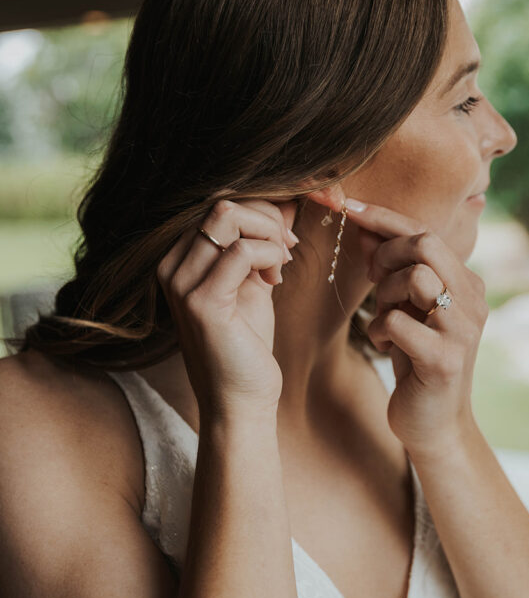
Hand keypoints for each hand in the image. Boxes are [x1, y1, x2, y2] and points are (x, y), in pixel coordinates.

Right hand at [156, 198, 298, 421]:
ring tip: (282, 264)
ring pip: (228, 216)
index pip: (218, 204)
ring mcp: (181, 283)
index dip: (260, 210)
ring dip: (270, 234)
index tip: (285, 240)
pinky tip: (276, 280)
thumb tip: (285, 197)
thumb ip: (263, 240)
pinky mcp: (201, 302)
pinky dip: (270, 256)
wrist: (241, 400)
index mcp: (178, 258)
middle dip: (267, 218)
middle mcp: (171, 265)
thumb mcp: (256, 280)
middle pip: (222, 203)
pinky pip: (242, 251)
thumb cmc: (248, 343)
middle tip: (288, 248)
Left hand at [346, 200, 488, 459]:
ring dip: (385, 295)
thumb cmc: (415, 361)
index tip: (348, 206)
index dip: (384, 217)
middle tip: (374, 281)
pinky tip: (384, 345)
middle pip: (425, 243)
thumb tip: (363, 226)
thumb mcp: (401, 308)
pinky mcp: (445, 359)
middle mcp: (472, 300)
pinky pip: (399, 322)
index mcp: (465, 283)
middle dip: (386, 254)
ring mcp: (463, 329)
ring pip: (415, 277)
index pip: (426, 232)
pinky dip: (381, 330)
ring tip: (384, 319)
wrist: (434, 424)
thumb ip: (389, 268)